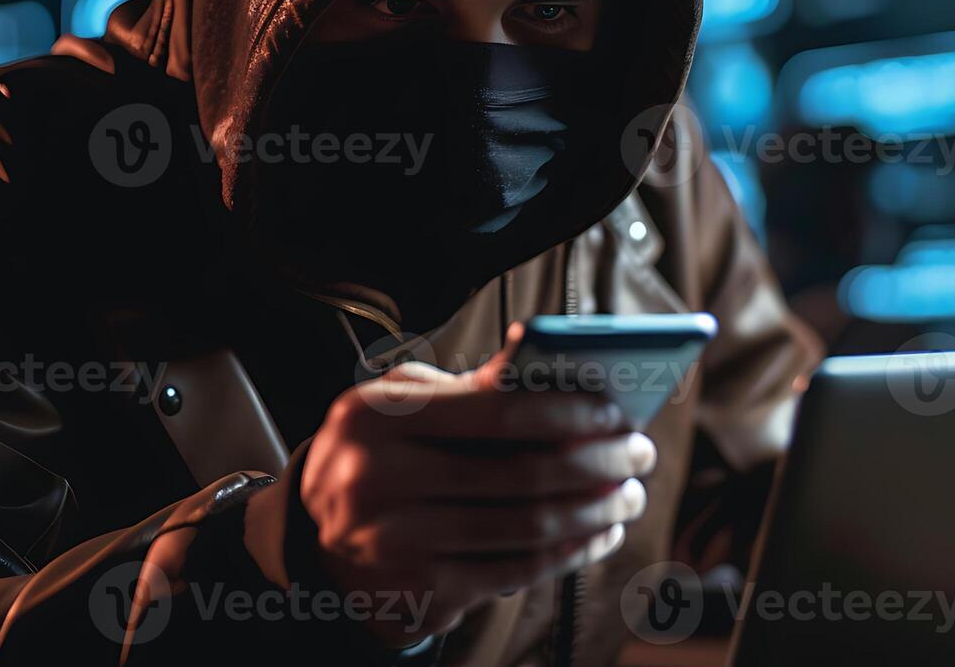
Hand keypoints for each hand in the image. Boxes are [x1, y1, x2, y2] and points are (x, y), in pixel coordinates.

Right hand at [300, 326, 656, 647]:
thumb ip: (471, 387)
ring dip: (595, 512)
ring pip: (527, 529)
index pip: (496, 412)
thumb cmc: (376, 452)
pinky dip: (570, 551)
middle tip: (640, 453)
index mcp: (375, 419)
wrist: (314, 538)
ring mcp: (398, 546)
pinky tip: (597, 532)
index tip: (615, 411)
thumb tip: (550, 362)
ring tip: (628, 494)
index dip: (567, 412)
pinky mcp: (421, 592)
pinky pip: (517, 571)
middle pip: (522, 476)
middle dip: (598, 464)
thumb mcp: (402, 404)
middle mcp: (378, 484)